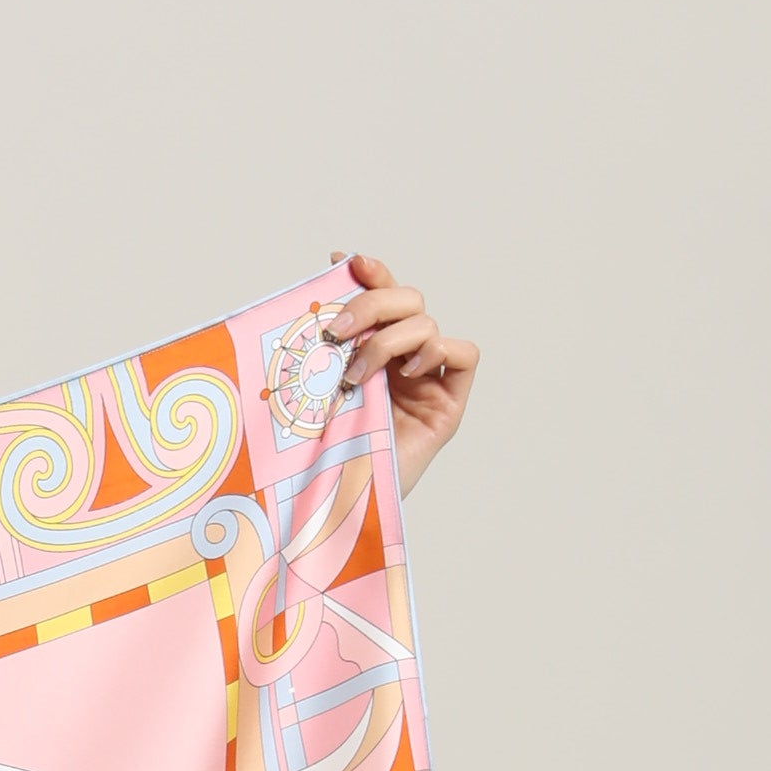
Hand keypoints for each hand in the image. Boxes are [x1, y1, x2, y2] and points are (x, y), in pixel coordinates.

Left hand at [327, 254, 476, 493]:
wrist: (332, 506)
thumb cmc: (316, 452)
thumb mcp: (311, 387)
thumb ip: (319, 346)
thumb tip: (306, 299)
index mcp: (370, 351)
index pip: (381, 295)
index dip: (370, 274)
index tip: (344, 263)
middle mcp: (400, 362)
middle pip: (407, 301)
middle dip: (372, 305)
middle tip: (336, 331)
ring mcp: (426, 382)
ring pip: (426, 324)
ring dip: (389, 340)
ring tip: (357, 375)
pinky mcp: (447, 406)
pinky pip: (463, 355)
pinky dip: (438, 351)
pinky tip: (407, 373)